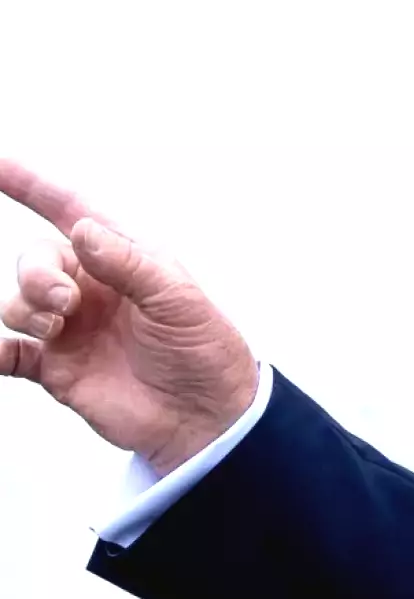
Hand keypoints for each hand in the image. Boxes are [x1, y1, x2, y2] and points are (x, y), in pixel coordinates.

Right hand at [1, 159, 257, 476]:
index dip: (30, 184)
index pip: (69, 210)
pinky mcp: (57, 369)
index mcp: (123, 259)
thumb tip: (81, 231)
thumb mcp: (177, 299)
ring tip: (58, 326)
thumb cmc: (204, 348)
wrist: (207, 415)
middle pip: (34, 260)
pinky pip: (9, 355)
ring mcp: (71, 328)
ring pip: (17, 303)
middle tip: (66, 301)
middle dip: (36, 273)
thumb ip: (128, 264)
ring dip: (25, 308)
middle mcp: (91, 288)